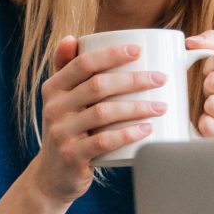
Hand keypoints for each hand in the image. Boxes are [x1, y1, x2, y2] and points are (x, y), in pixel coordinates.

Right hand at [28, 35, 168, 202]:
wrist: (52, 175)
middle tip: (160, 78)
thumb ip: (67, 69)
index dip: (112, 54)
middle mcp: (54, 108)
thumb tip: (72, 38)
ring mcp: (61, 133)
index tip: (139, 50)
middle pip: (98, 86)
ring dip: (137, 107)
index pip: (83, 63)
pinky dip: (128, 134)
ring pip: (103, 113)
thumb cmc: (67, 130)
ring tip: (161, 106)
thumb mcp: (61, 100)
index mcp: (53, 88)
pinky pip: (104, 142)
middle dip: (134, 80)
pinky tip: (147, 129)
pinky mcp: (72, 156)